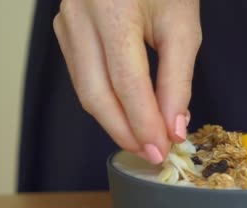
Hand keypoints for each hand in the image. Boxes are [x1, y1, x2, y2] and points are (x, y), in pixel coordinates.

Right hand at [53, 0, 201, 163]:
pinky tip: (127, 114)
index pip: (126, 82)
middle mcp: (80, 15)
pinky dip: (105, 102)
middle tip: (150, 153)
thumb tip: (172, 128)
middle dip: (124, 131)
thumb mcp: (182, 26)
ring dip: (114, 122)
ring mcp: (66, 22)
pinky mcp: (64, 30)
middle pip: (96, 93)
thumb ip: (177, 80)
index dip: (143, 122)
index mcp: (112, 9)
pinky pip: (83, 77)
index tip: (161, 149)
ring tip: (142, 139)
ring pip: (85, 90)